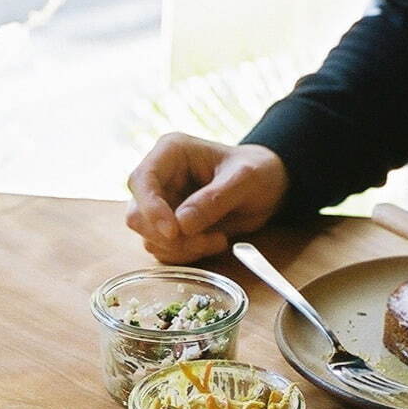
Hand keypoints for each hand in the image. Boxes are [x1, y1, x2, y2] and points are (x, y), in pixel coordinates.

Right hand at [125, 134, 289, 262]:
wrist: (270, 186)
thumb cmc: (258, 171)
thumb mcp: (245, 180)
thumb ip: (213, 200)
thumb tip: (181, 225)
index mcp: (170, 153)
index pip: (141, 181)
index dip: (151, 209)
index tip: (174, 232)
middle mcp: (159, 178)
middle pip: (137, 215)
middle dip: (170, 237)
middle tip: (209, 241)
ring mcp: (161, 204)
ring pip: (149, 238)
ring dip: (182, 248)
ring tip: (218, 239)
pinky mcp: (168, 226)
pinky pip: (163, 250)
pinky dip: (186, 255)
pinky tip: (213, 242)